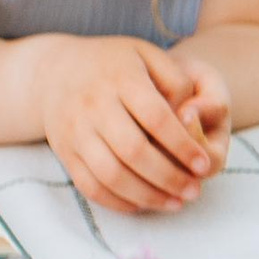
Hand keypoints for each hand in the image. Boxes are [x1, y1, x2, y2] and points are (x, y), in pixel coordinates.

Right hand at [39, 35, 225, 213]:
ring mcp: (75, 131)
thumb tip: (189, 119)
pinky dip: (119, 202)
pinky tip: (144, 204)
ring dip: (147, 196)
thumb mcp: (147, 54)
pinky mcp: (65, 153)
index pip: (156, 118)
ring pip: (111, 175)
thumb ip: (176, 80)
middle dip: (169, 177)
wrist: (55, 71)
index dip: (182, 146)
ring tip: (175, 203)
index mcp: (120, 78)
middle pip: (133, 151)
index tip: (203, 165)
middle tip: (195, 191)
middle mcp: (93, 105)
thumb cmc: (114, 64)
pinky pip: (91, 187)